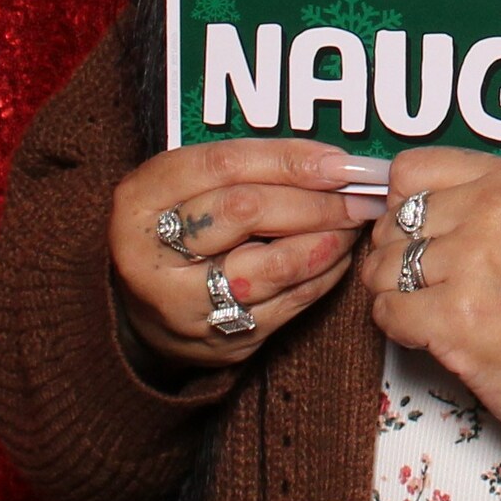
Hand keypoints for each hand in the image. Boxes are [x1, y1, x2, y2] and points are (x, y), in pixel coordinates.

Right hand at [109, 136, 381, 368]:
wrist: (141, 314)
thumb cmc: (176, 231)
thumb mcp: (183, 187)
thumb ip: (243, 168)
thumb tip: (330, 161)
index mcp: (140, 200)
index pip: (221, 165)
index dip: (287, 159)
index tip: (337, 161)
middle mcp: (152, 255)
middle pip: (246, 210)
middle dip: (315, 200)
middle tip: (359, 193)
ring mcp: (185, 304)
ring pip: (273, 265)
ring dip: (327, 240)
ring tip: (354, 222)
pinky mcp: (221, 341)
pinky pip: (288, 303)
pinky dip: (324, 275)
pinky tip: (339, 253)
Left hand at [359, 148, 500, 467]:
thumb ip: (478, 202)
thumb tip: (394, 204)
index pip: (410, 171)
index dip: (403, 207)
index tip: (419, 234)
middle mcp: (494, 210)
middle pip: (391, 222)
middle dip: (398, 257)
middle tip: (435, 286)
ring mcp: (475, 262)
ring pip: (381, 267)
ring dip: (397, 294)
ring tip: (438, 311)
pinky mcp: (457, 317)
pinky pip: (386, 310)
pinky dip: (400, 328)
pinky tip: (437, 335)